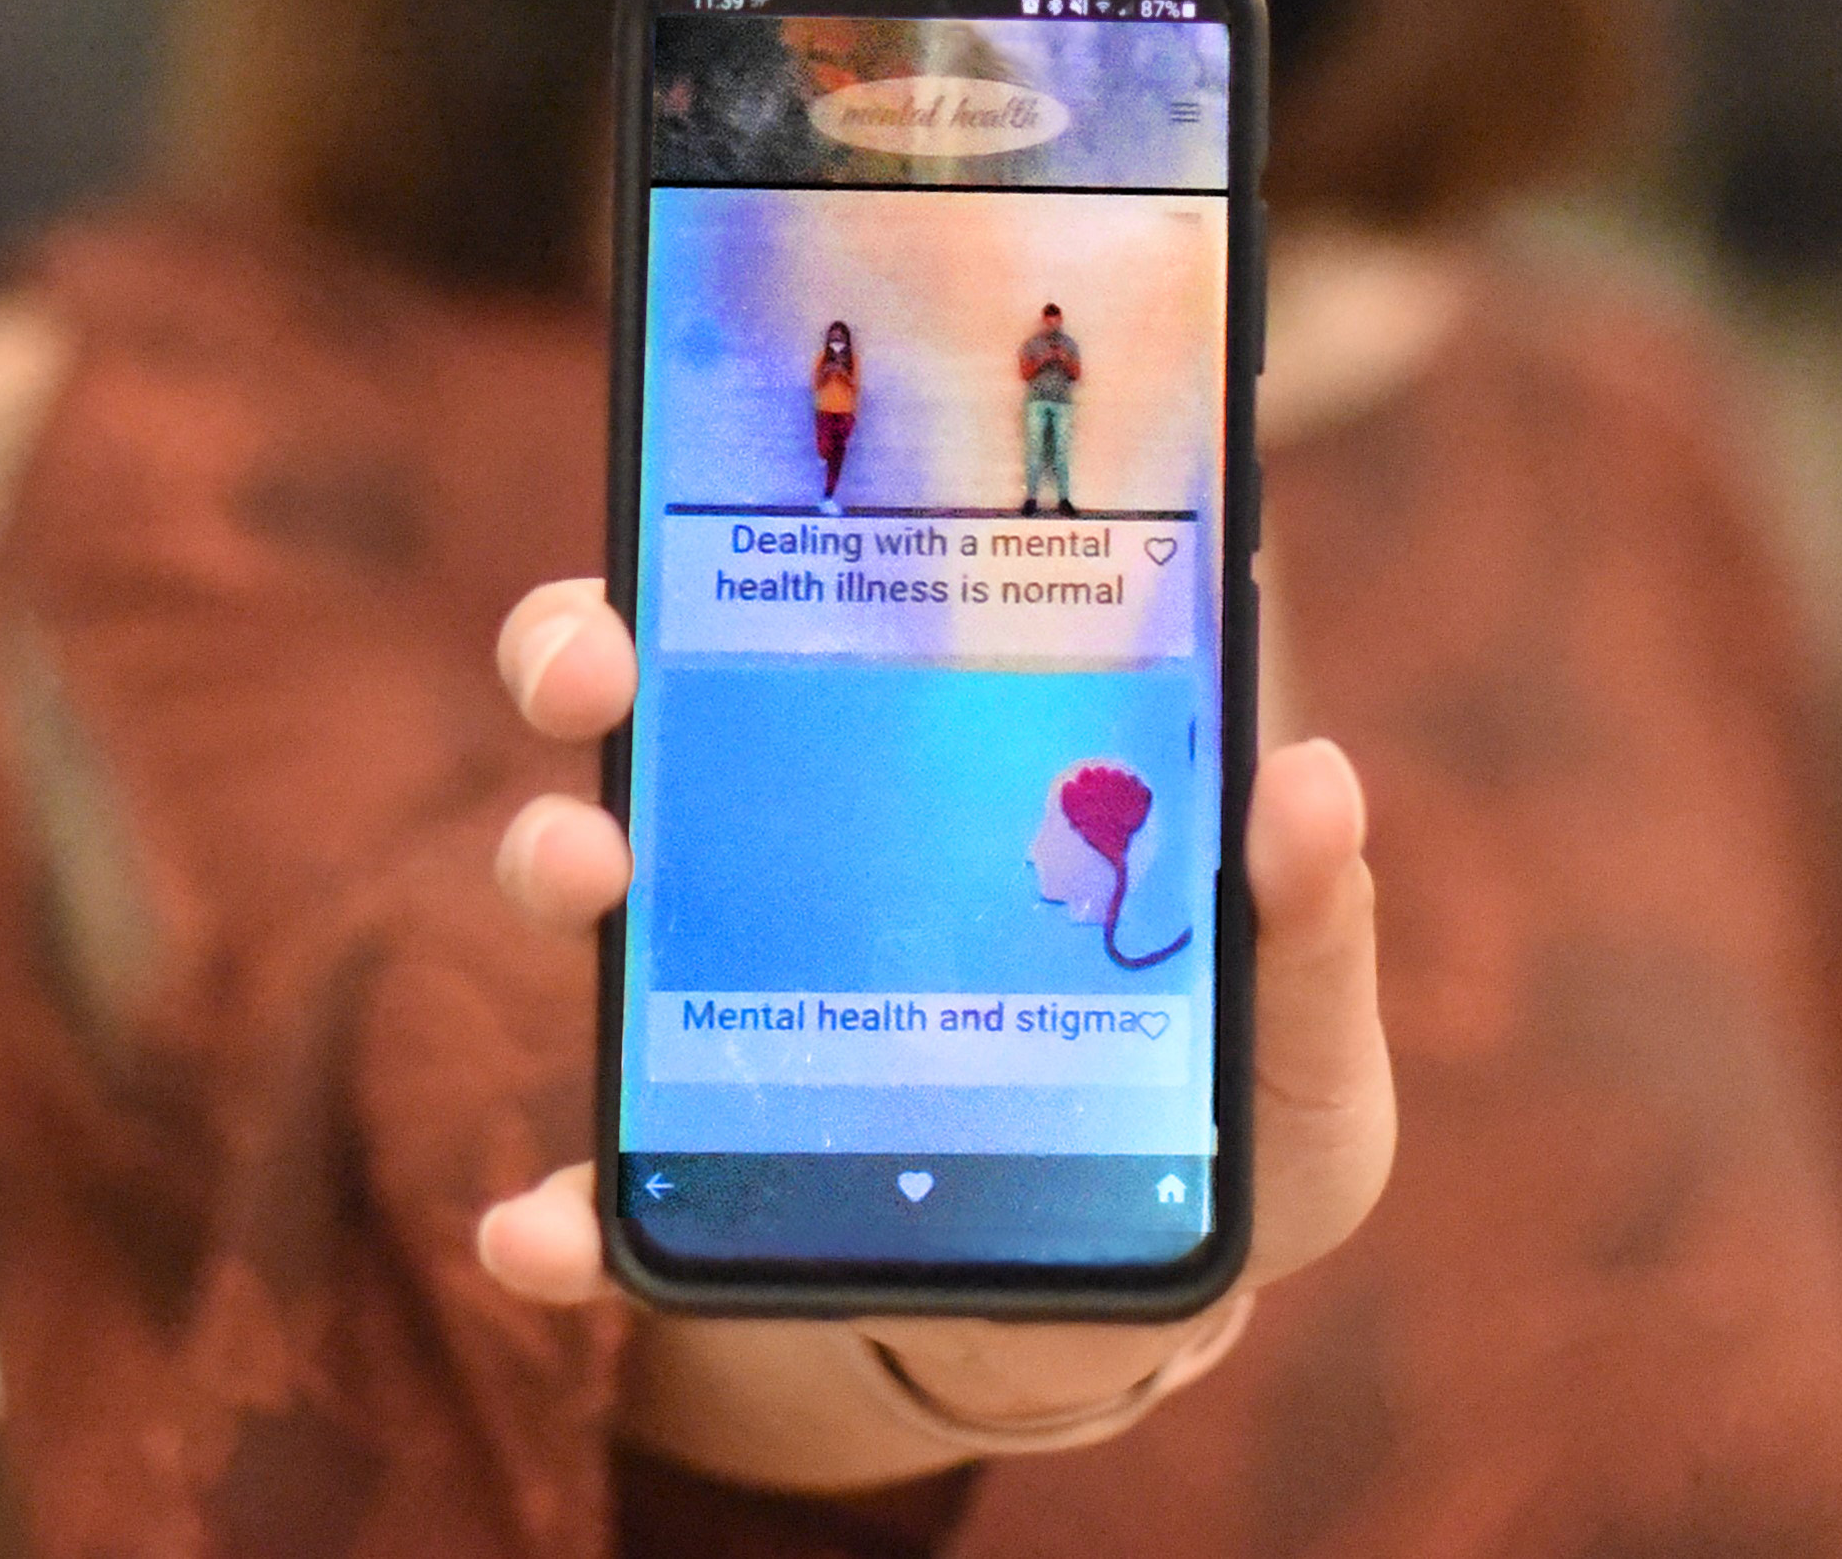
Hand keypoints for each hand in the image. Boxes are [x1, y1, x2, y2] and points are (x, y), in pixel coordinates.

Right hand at [473, 576, 1392, 1490]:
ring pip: (584, 881)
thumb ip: (1309, 929)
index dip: (710, 544)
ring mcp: (711, 1003)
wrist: (1111, 1326)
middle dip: (579, 650)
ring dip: (551, 853)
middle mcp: (776, 856)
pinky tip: (531, 1234)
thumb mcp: (1291, 1044)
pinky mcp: (690, 1177)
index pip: (790, 616)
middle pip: (637, 704)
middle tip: (602, 667)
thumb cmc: (1202, 1137)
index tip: (691, 515)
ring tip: (585, 870)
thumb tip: (1311, 772)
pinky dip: (547, 1212)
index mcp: (912, 779)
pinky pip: (593, 1187)